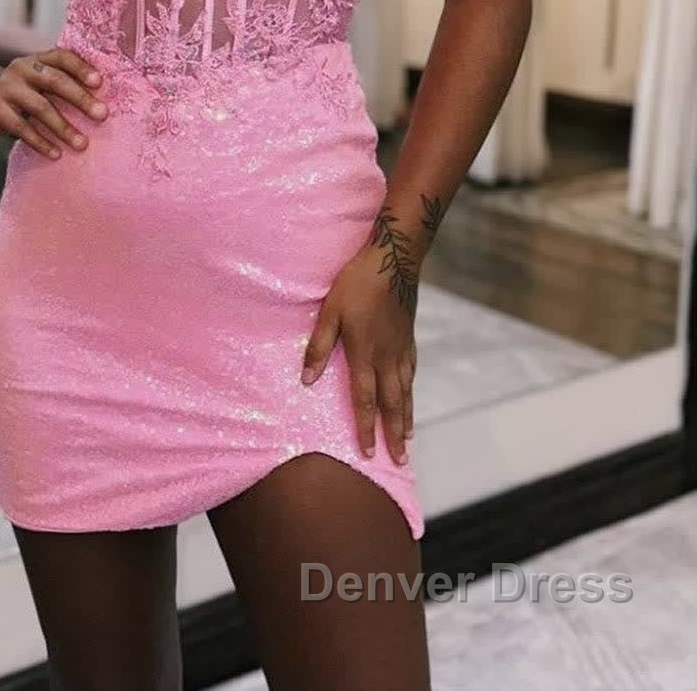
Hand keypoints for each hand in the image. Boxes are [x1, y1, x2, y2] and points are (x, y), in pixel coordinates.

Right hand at [0, 48, 107, 156]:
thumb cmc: (19, 98)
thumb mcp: (37, 87)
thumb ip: (60, 89)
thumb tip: (101, 107)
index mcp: (36, 60)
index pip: (62, 57)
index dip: (81, 67)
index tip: (99, 83)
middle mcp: (21, 68)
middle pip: (55, 81)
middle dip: (81, 99)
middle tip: (102, 115)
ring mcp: (5, 87)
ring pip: (40, 107)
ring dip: (64, 127)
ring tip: (82, 144)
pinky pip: (21, 127)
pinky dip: (41, 142)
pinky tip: (56, 154)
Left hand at [300, 241, 417, 465]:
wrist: (394, 259)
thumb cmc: (357, 283)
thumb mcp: (330, 311)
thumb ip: (319, 346)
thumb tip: (307, 380)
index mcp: (365, 353)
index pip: (365, 400)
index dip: (365, 428)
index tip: (367, 453)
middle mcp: (387, 357)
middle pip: (391, 403)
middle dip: (393, 434)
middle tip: (400, 460)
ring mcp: (401, 347)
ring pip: (405, 391)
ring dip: (405, 417)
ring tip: (407, 438)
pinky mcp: (408, 336)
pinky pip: (412, 371)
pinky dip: (411, 390)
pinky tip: (410, 395)